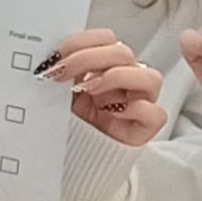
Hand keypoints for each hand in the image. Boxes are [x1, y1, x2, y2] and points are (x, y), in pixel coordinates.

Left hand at [41, 29, 166, 147]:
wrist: (75, 160)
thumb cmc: (70, 125)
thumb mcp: (58, 96)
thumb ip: (59, 76)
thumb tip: (45, 60)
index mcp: (104, 67)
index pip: (104, 39)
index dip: (80, 43)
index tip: (54, 58)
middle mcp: (125, 80)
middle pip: (123, 53)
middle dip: (88, 58)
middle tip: (60, 74)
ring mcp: (139, 103)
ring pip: (149, 78)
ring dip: (116, 77)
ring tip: (88, 90)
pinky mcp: (145, 128)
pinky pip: (155, 113)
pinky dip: (137, 109)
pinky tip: (112, 112)